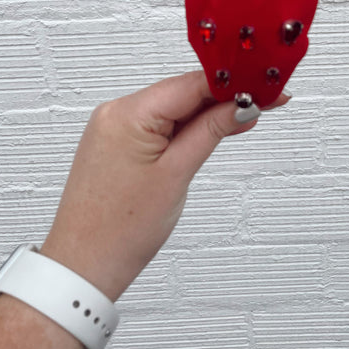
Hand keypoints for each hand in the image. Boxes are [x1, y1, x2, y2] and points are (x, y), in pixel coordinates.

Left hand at [40, 70, 288, 301]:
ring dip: (208, 112)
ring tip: (245, 117)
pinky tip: (214, 128)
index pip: (191, 84)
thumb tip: (241, 106)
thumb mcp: (178, 173)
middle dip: (224, 97)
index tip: (263, 86)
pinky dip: (187, 126)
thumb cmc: (120, 230)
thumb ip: (212, 131)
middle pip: (183, 92)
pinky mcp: (118, 141)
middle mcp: (116, 112)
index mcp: (127, 114)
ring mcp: (114, 126)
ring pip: (173, 107)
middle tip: (264, 101)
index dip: (232, 84)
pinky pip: (160, 122)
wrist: (84, 264)